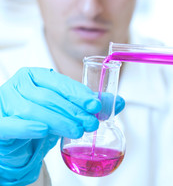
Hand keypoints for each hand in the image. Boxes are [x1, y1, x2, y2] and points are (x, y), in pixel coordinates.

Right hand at [0, 67, 124, 184]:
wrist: (20, 140)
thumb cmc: (43, 119)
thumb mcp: (67, 108)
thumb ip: (89, 104)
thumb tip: (118, 102)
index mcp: (36, 76)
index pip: (60, 82)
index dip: (79, 94)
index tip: (95, 105)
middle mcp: (20, 85)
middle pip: (49, 97)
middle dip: (73, 111)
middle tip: (91, 123)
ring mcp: (6, 102)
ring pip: (35, 110)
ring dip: (59, 121)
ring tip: (77, 130)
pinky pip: (11, 124)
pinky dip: (27, 127)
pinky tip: (42, 130)